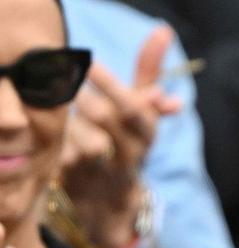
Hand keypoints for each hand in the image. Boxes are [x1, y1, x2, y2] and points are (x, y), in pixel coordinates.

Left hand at [59, 26, 181, 247]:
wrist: (109, 200)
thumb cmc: (123, 141)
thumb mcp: (141, 111)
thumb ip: (149, 72)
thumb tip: (164, 30)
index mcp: (146, 133)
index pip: (135, 108)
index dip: (112, 86)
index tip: (88, 64)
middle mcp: (131, 153)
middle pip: (107, 118)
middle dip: (84, 97)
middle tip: (62, 80)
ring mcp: (105, 170)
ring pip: (84, 138)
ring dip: (67, 120)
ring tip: (53, 106)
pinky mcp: (80, 181)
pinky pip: (63, 155)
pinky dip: (55, 140)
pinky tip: (48, 131)